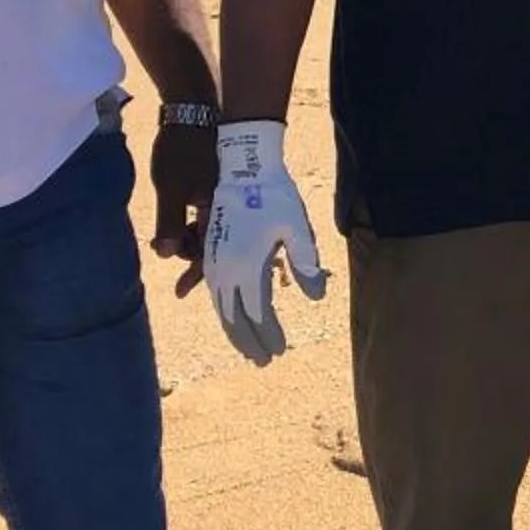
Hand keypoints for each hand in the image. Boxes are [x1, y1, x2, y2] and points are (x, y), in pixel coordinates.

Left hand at [148, 118, 218, 288]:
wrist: (195, 106)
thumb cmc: (182, 147)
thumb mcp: (170, 187)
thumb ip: (170, 223)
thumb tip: (166, 256)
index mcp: (223, 208)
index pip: (214, 252)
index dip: (196, 274)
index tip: (179, 291)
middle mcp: (232, 204)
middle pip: (216, 242)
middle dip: (189, 253)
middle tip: (162, 248)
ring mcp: (229, 193)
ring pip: (212, 226)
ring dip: (189, 236)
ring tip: (164, 236)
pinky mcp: (222, 183)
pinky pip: (211, 212)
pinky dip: (193, 221)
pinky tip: (178, 218)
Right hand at [203, 121, 328, 364]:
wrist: (242, 167)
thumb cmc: (274, 194)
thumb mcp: (297, 227)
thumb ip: (306, 262)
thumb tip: (317, 297)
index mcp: (247, 267)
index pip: (258, 315)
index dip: (268, 336)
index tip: (280, 351)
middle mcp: (225, 270)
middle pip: (235, 318)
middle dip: (249, 342)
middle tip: (264, 362)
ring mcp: (215, 262)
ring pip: (221, 309)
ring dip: (235, 331)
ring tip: (249, 349)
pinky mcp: (211, 253)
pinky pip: (214, 293)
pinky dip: (225, 311)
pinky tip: (234, 318)